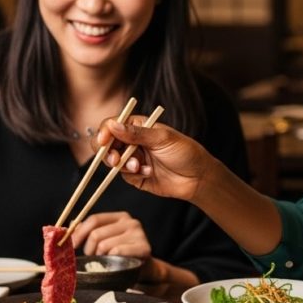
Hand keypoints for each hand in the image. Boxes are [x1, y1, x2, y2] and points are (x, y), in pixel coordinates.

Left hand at [69, 211, 151, 259]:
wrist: (143, 269)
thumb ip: (90, 232)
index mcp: (120, 217)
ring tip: (105, 262)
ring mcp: (139, 234)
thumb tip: (70, 226)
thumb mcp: (105, 240)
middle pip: (97, 234)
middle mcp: (131, 222)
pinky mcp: (144, 248)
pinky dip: (111, 260)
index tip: (72, 245)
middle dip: (89, 249)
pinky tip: (115, 264)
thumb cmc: (120, 255)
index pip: (94, 219)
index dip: (79, 233)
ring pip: (104, 245)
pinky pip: (117, 252)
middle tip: (92, 258)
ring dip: (100, 257)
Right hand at [94, 117, 216, 201]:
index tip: (104, 141)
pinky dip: (134, 175)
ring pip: (113, 162)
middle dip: (108, 153)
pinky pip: (124, 176)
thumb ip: (136, 133)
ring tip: (139, 167)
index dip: (105, 132)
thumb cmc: (185, 152)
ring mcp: (133, 159)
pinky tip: (149, 173)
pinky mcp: (136, 176)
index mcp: (138, 126)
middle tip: (114, 160)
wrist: (198, 177)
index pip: (113, 125)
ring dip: (123, 165)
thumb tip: (113, 125)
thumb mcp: (162, 138)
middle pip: (106, 144)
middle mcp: (133, 142)